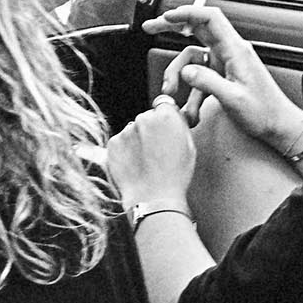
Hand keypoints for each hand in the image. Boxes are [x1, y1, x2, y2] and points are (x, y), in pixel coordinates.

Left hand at [109, 98, 198, 216]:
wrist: (154, 198)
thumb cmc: (176, 175)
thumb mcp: (189, 146)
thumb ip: (179, 125)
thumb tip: (174, 115)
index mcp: (166, 115)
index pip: (163, 105)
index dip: (164, 117)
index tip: (165, 129)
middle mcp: (144, 117)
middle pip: (147, 117)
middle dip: (150, 129)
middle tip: (156, 152)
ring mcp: (126, 130)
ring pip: (133, 130)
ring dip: (137, 140)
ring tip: (145, 162)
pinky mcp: (113, 143)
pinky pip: (120, 142)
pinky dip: (125, 151)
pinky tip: (134, 165)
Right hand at [148, 0, 302, 160]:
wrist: (279, 126)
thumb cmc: (265, 112)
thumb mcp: (234, 99)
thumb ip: (208, 82)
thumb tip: (187, 71)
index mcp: (236, 50)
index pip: (210, 18)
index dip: (187, 12)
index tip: (167, 16)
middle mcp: (230, 52)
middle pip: (197, 29)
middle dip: (172, 27)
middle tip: (152, 27)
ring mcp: (226, 64)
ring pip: (193, 57)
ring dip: (179, 74)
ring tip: (173, 94)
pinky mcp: (224, 76)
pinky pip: (199, 76)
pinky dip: (191, 92)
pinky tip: (191, 110)